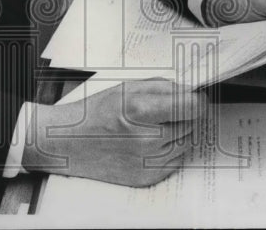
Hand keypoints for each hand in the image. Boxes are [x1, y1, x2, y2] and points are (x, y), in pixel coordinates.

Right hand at [22, 79, 206, 186]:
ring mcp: (148, 163)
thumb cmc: (95, 113)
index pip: (193, 107)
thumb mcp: (128, 88)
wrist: (70, 143)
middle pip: (192, 125)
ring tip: (152, 126)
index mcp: (142, 112)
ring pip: (185, 143)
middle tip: (162, 111)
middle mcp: (148, 140)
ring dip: (177, 133)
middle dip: (183, 115)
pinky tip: (148, 142)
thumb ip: (163, 88)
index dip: (195, 99)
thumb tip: (190, 92)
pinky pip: (175, 161)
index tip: (191, 97)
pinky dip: (168, 150)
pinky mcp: (148, 178)